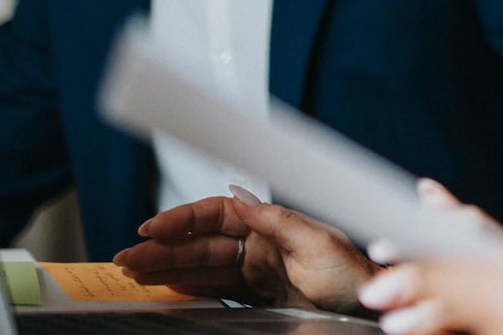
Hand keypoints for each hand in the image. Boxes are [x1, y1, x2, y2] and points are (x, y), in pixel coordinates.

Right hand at [113, 186, 376, 313]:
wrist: (374, 306)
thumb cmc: (355, 272)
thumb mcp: (317, 241)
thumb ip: (275, 221)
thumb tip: (238, 195)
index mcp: (273, 225)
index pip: (216, 215)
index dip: (182, 220)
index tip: (151, 228)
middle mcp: (262, 246)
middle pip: (201, 245)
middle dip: (163, 251)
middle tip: (127, 259)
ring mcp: (258, 273)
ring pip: (202, 269)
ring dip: (168, 271)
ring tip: (135, 274)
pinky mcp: (259, 299)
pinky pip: (216, 292)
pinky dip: (189, 290)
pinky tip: (167, 290)